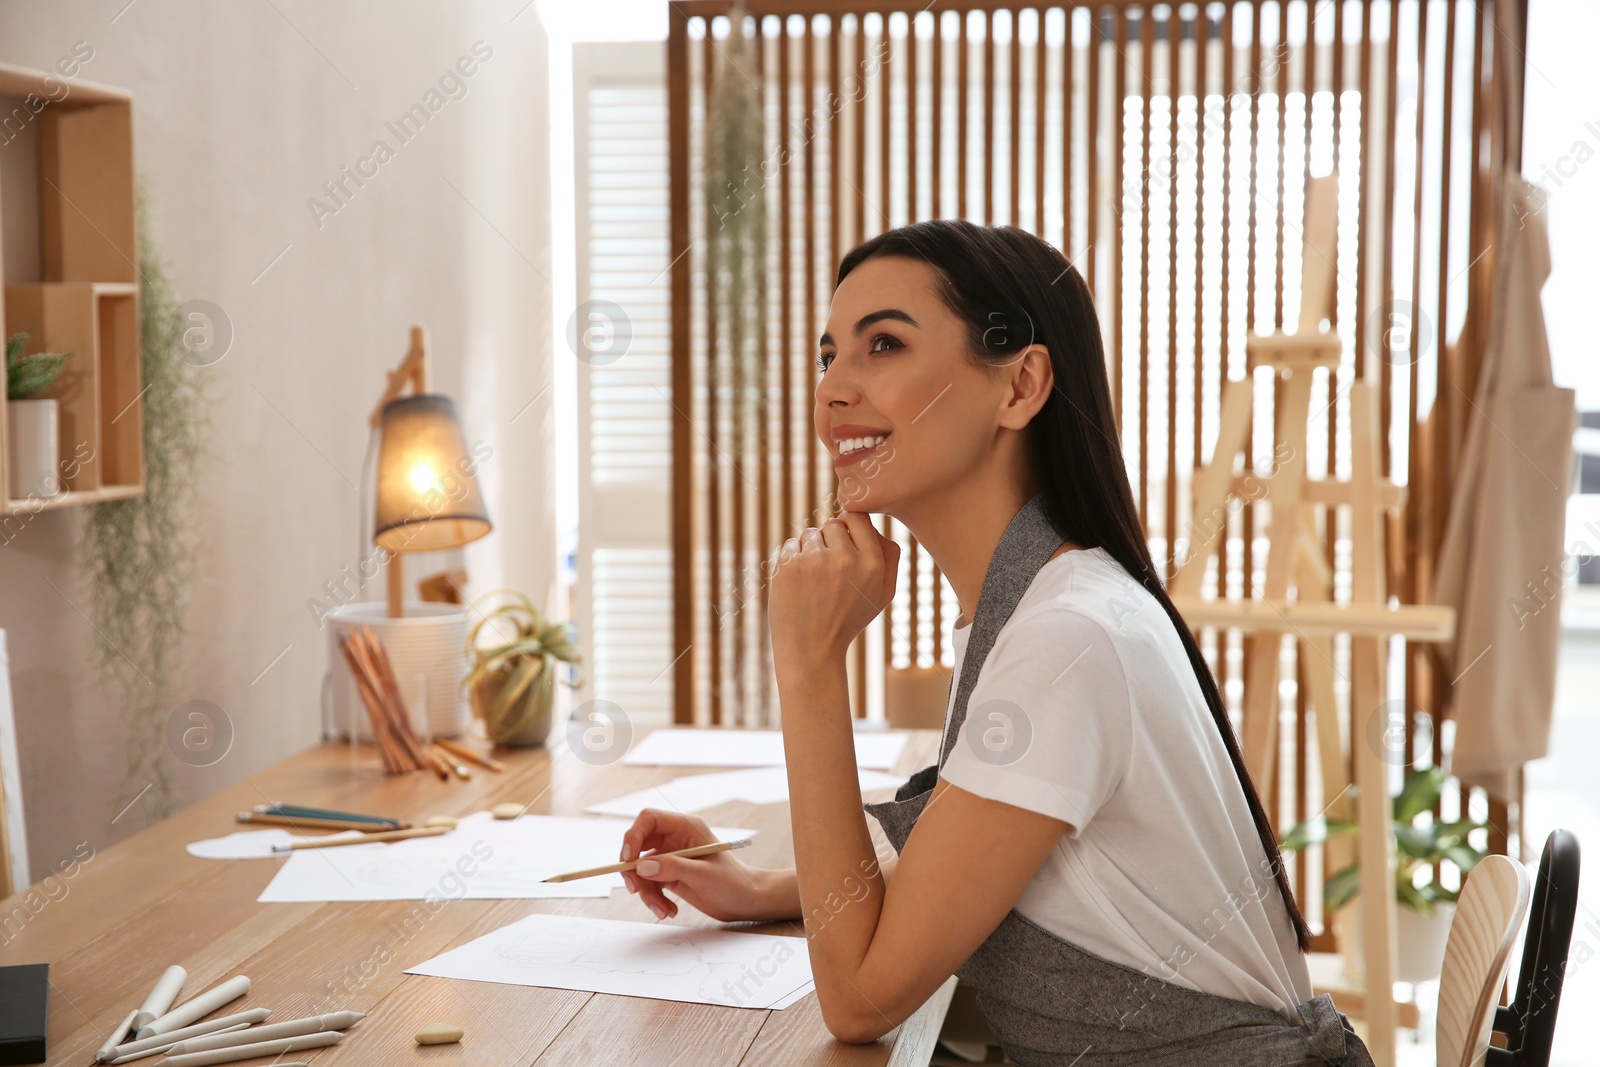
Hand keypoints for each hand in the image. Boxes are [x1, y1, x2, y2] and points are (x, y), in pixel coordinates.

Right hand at [620, 808, 793, 922]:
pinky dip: (654, 899)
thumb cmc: (733, 882)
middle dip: (633, 870)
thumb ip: (673, 868)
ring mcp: (671, 857)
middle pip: (638, 845)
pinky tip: (668, 911)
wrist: (745, 901)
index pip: (649, 819)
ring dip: (646, 892)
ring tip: (663, 910)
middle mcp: (675, 838)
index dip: (634, 835)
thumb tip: (641, 866)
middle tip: (636, 889)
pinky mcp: (669, 875)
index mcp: (685, 827)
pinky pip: (649, 884)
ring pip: (642, 869)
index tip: (628, 858)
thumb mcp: (703, 875)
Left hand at [769, 511, 899, 668]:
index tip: (844, 544)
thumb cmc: (848, 621)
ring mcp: (814, 561)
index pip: (858, 517)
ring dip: (810, 550)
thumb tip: (875, 525)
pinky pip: (790, 545)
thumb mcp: (882, 595)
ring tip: (813, 581)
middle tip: (828, 570)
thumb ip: (889, 557)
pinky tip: (798, 585)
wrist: (812, 651)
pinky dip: (792, 560)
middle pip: (834, 523)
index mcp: (872, 564)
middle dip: (829, 541)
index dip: (850, 528)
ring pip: (810, 533)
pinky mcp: (789, 566)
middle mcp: (845, 559)